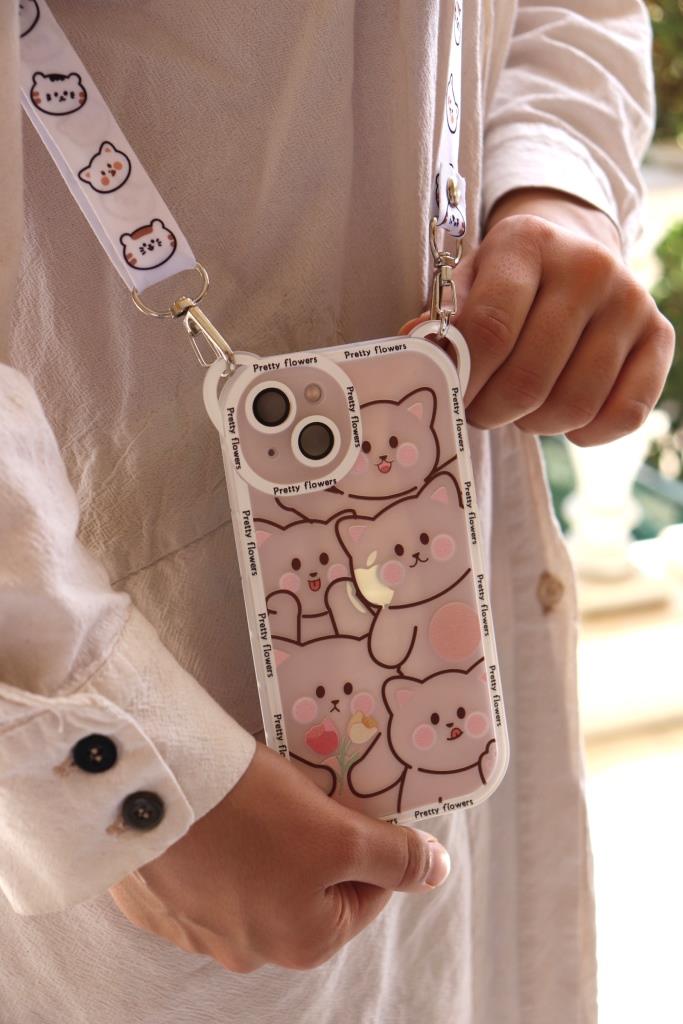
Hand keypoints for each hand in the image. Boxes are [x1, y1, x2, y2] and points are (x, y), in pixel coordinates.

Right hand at [109, 742, 449, 972]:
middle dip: (313, 840)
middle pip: (309, 886)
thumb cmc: (254, 812)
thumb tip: (437, 872)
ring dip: (263, 842)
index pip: (366, 892)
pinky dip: (213, 844)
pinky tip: (210, 813)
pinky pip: (202, 870)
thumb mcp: (340, 833)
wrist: (150, 788)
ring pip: (255, 877)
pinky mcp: (156, 897)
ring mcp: (194, 929)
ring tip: (251, 797)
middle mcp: (247, 951)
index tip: (351, 802)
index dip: (369, 841)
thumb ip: (395, 856)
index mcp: (299, 944)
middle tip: (299, 793)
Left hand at [402, 188, 674, 445]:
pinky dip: (587, 434)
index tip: (450, 395)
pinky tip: (564, 420)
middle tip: (479, 410)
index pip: (489, 332)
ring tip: (518, 408)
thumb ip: (441, 320)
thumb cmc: (506, 281)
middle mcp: (589, 265)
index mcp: (528, 242)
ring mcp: (631, 300)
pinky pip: (624, 414)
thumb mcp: (467, 283)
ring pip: (573, 405)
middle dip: (492, 412)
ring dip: (534, 425)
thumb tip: (411, 347)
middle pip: (529, 379)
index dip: (464, 381)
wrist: (575, 254)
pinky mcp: (660, 335)